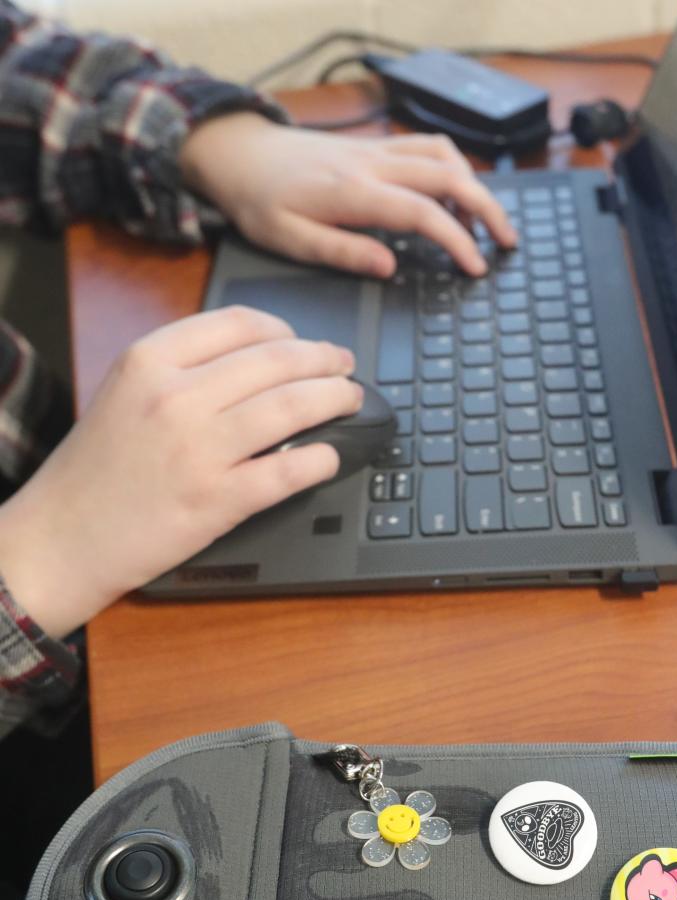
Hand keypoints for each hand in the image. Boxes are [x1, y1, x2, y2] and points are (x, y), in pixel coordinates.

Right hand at [0, 307, 359, 636]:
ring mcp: (198, 448)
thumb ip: (181, 369)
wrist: (62, 535)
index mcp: (150, 359)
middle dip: (324, 361)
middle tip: (345, 366)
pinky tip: (332, 456)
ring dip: (335, 400)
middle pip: (276, 361)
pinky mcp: (216, 499)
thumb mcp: (125, 392)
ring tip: (351, 400)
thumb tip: (256, 361)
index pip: (240, 324)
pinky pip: (287, 471)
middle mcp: (176, 395)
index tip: (304, 341)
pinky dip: (320, 460)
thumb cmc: (96, 468)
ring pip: (291, 408)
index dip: (287, 330)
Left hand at [179, 114, 516, 276]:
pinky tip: (454, 191)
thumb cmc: (258, 201)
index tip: (476, 268)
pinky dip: (453, 166)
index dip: (458, 241)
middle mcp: (372, 165)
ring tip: (486, 224)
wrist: (236, 152)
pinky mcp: (374, 146)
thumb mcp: (289, 240)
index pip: (423, 213)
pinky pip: (426, 146)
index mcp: (353, 193)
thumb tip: (389, 267)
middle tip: (509, 242)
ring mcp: (376, 150)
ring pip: (443, 155)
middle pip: (449, 177)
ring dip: (475, 187)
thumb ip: (342, 253)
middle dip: (487, 210)